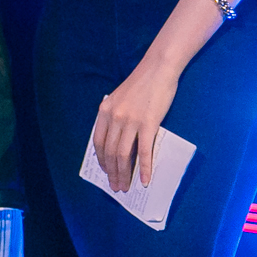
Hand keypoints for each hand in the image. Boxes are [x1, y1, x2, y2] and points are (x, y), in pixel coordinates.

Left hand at [92, 55, 181, 191]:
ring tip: (126, 187)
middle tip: (116, 187)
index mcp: (104, 111)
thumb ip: (114, 116)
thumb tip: (116, 139)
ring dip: (124, 173)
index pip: (98, 142)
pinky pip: (144, 151)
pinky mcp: (148, 123)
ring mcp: (130, 121)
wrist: (158, 69)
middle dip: (112, 172)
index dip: (101, 160)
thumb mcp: (119, 99)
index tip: (106, 172)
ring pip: (124, 154)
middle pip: (110, 152)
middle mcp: (114, 117)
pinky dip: (145, 168)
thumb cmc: (141, 84)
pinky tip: (145, 180)